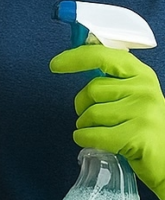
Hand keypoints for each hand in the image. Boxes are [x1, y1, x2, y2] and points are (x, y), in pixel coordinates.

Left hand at [50, 45, 164, 199]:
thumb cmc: (144, 128)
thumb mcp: (134, 97)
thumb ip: (113, 81)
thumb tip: (76, 61)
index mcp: (142, 75)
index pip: (103, 56)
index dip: (76, 58)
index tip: (56, 64)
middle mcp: (145, 90)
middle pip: (92, 89)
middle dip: (83, 105)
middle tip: (95, 119)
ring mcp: (144, 112)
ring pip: (91, 114)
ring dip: (86, 126)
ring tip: (103, 133)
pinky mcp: (138, 136)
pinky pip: (92, 134)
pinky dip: (85, 140)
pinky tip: (94, 143)